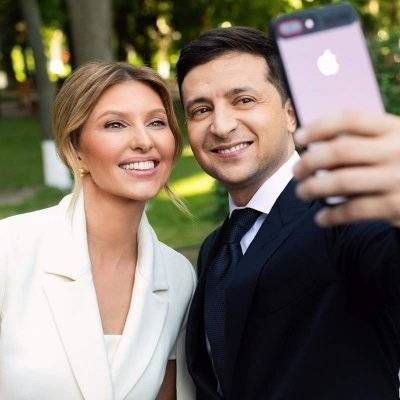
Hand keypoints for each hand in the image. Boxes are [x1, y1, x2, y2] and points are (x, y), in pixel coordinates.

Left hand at [293, 111, 399, 226]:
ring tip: (301, 192)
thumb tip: (314, 149)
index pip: (350, 119)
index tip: (299, 137)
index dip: (319, 126)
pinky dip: (332, 216)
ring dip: (313, 188)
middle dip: (310, 161)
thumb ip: (362, 142)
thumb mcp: (391, 144)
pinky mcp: (396, 207)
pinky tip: (320, 218)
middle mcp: (397, 150)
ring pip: (342, 181)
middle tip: (295, 171)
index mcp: (394, 128)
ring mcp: (397, 178)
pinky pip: (354, 210)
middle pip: (341, 151)